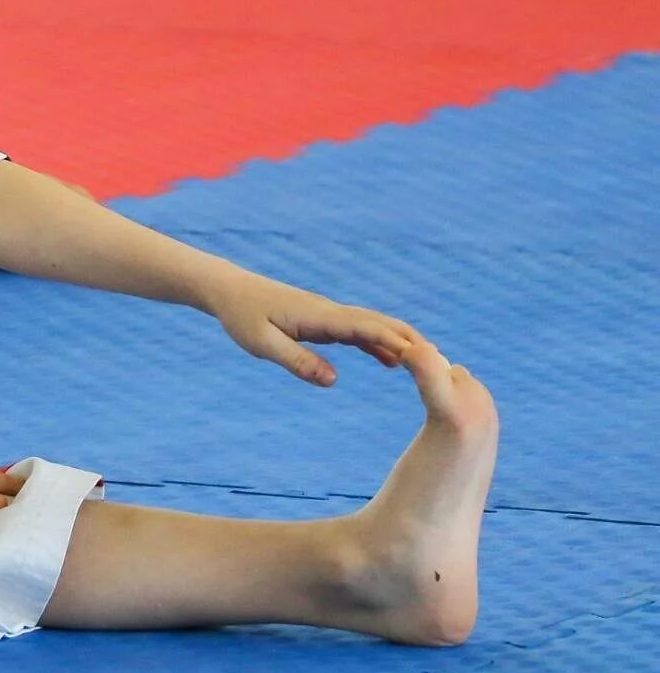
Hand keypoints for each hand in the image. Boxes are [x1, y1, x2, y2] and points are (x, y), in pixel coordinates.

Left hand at [209, 271, 428, 386]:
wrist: (229, 291)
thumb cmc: (242, 316)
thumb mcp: (262, 344)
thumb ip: (297, 361)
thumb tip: (334, 381)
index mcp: (319, 316)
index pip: (366, 328)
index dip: (396, 341)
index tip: (424, 358)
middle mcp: (330, 312)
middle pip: (379, 323)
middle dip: (410, 341)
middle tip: (443, 364)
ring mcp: (328, 315)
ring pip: (372, 326)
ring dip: (399, 341)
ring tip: (430, 364)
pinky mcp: (322, 320)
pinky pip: (357, 332)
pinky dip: (378, 343)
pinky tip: (391, 361)